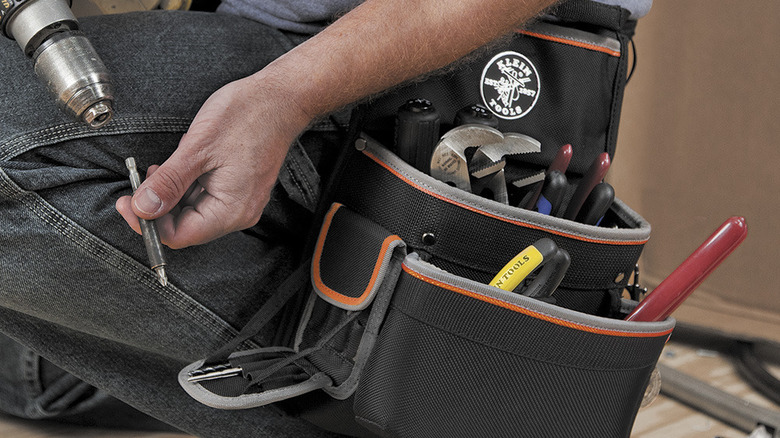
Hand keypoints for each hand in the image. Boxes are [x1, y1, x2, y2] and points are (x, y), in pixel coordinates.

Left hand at [116, 74, 310, 248]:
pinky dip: (187, 185)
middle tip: (142, 179)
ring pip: (192, 211)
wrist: (281, 98)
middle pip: (185, 226)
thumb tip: (142, 208)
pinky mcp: (239, 189)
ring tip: (166, 165)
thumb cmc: (249, 116)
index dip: (148, 223)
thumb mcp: (197, 148)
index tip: (127, 202)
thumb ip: (168, 183)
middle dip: (158, 206)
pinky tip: (184, 163)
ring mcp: (241, 201)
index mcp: (231, 210)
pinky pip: (205, 198)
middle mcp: (239, 212)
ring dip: (171, 193)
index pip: (179, 235)